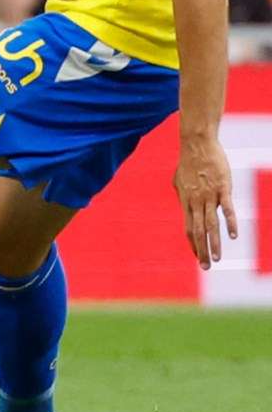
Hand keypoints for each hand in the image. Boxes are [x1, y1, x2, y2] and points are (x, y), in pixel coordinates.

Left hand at [175, 135, 236, 268]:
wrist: (196, 145)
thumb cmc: (188, 162)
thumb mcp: (179, 180)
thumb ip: (181, 194)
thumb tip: (183, 203)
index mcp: (186, 202)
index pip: (189, 228)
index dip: (193, 243)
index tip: (197, 256)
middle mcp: (196, 202)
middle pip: (198, 231)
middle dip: (201, 250)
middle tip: (206, 267)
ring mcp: (209, 196)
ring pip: (211, 225)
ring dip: (213, 243)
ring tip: (217, 258)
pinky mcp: (222, 189)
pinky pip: (227, 209)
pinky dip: (230, 223)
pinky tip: (233, 236)